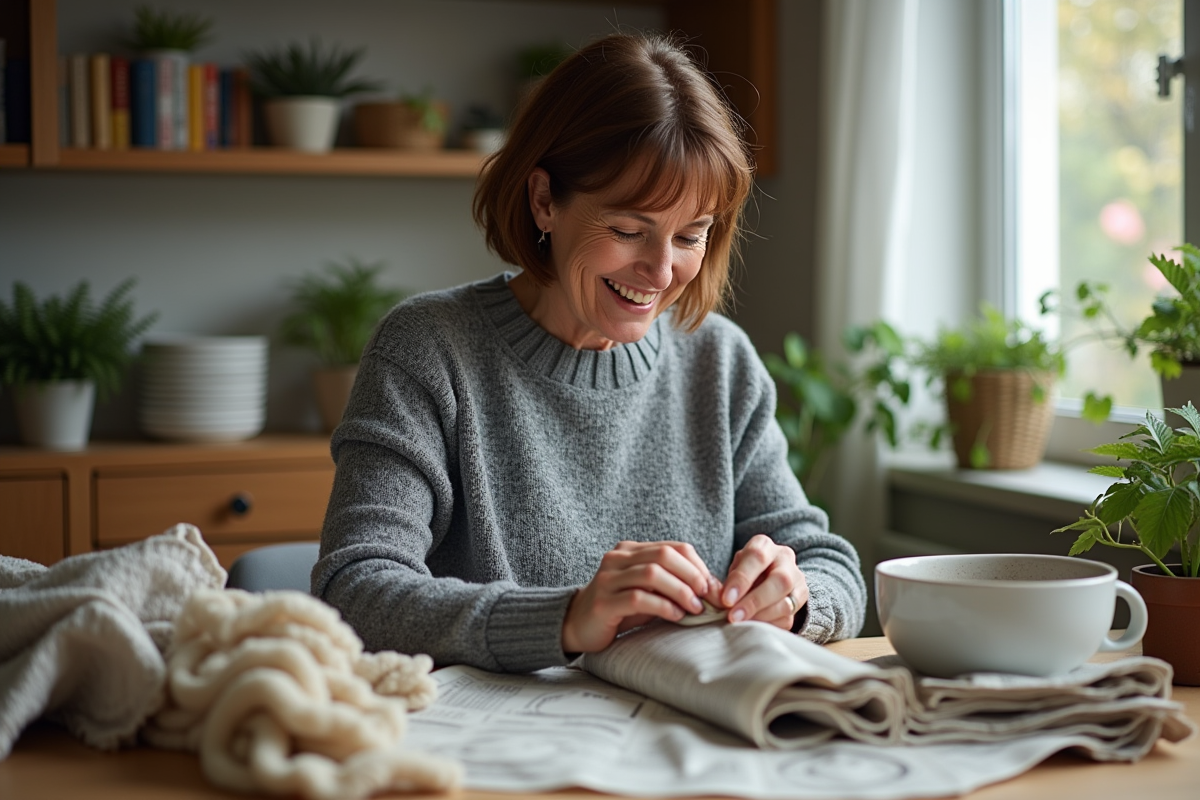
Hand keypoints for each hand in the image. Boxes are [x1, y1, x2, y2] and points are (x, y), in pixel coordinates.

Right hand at [562, 541, 719, 653]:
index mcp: (631, 550)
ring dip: (680, 591)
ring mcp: (608, 578)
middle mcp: (618, 558)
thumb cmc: (620, 609)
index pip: (674, 547)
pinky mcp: (603, 602)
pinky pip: (638, 598)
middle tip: (708, 598)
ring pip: (652, 574)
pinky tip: (675, 616)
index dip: (698, 566)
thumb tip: (715, 590)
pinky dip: (662, 606)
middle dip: (692, 576)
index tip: (713, 588)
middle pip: (664, 555)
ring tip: (695, 608)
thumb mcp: (649, 592)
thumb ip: (674, 585)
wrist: (578, 625)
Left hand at [719, 534, 807, 629]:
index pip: (757, 556)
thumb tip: (710, 596)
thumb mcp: (731, 571)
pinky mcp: (799, 603)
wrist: (765, 578)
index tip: (726, 600)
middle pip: (780, 580)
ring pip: (787, 602)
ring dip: (761, 616)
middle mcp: (785, 560)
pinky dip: (768, 625)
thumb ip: (722, 583)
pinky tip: (753, 628)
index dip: (742, 579)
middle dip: (755, 601)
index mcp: (765, 546)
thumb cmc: (743, 574)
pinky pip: (788, 619)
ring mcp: (797, 582)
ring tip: (741, 624)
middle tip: (734, 616)